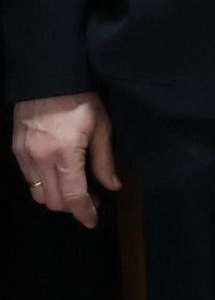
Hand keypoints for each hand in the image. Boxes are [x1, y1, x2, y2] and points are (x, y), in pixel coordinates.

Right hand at [12, 93, 119, 227]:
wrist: (48, 78)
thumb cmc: (80, 100)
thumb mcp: (102, 127)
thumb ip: (105, 160)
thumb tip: (112, 186)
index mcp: (65, 154)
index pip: (73, 196)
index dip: (84, 213)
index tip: (93, 221)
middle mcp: (41, 159)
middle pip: (53, 201)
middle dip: (72, 207)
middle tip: (91, 200)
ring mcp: (25, 156)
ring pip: (38, 193)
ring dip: (57, 198)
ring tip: (76, 188)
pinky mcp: (17, 150)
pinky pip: (29, 179)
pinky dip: (44, 185)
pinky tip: (59, 176)